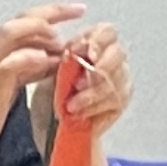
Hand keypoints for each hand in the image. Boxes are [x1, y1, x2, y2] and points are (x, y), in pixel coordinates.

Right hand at [0, 3, 85, 165]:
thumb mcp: (7, 81)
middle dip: (54, 13)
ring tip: (60, 46)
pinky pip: (13, 60)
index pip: (21, 19)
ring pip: (14, 30)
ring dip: (43, 33)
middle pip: (20, 18)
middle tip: (77, 15)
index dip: (51, 13)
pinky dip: (34, 58)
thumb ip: (27, 64)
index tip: (74, 10)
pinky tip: (48, 63)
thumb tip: (54, 54)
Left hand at [47, 25, 133, 165]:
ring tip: (70, 103)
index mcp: (90, 49)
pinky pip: (114, 100)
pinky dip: (93, 107)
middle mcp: (109, 63)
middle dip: (97, 65)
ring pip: (114, 79)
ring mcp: (118, 82)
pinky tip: (78, 112)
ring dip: (90, 92)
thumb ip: (58, 60)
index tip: (80, 49)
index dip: (96, 38)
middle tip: (79, 79)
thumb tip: (63, 48)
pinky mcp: (120, 103)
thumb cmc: (48, 102)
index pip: (105, 31)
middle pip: (117, 52)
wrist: (53, 133)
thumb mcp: (47, 77)